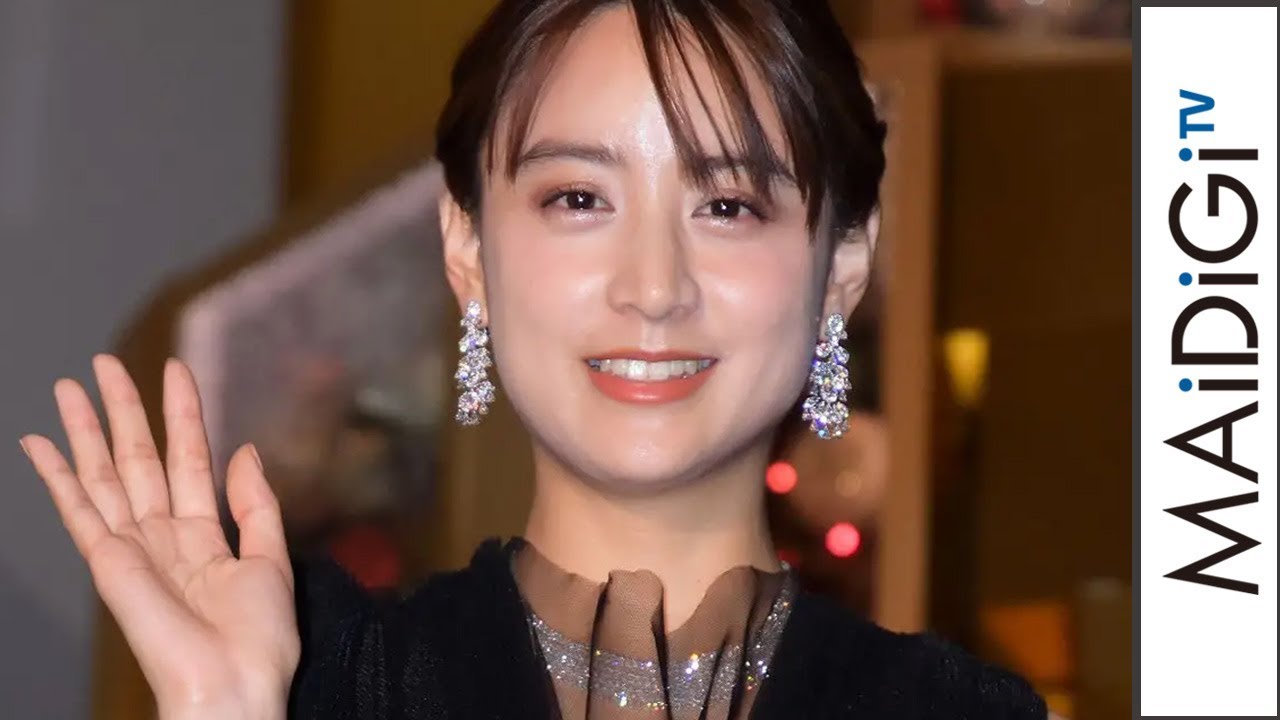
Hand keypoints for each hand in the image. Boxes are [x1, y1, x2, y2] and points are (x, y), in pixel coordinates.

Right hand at [20, 355, 298, 718]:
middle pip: (138, 461)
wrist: (233, 685)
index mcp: (204, 538)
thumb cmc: (258, 640)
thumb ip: (255, 504)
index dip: (182, 416)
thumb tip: (245, 450)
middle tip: (105, 364)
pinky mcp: (109, 562)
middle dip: (123, 411)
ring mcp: (133, 547)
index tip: (176, 370)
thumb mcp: (271, 559)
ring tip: (71, 384)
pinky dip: (57, 476)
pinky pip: (79, 510)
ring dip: (87, 430)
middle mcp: (163, 537)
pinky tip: (40, 443)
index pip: (189, 461)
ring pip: (104, 475)